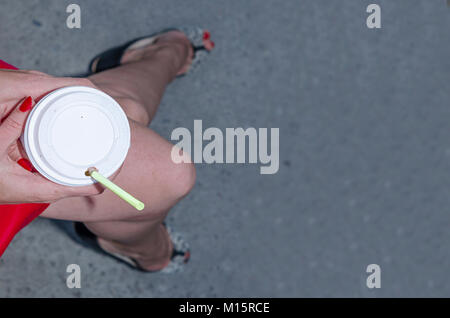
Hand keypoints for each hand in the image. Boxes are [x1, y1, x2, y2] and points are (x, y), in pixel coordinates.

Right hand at [0, 69, 118, 203]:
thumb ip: (12, 124)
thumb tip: (30, 100)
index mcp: (39, 190)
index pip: (79, 188)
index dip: (101, 180)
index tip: (115, 169)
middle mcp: (43, 193)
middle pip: (79, 185)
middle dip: (97, 173)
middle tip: (113, 156)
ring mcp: (38, 189)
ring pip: (69, 180)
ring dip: (85, 170)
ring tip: (101, 154)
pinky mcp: (33, 184)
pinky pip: (58, 177)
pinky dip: (70, 168)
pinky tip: (76, 156)